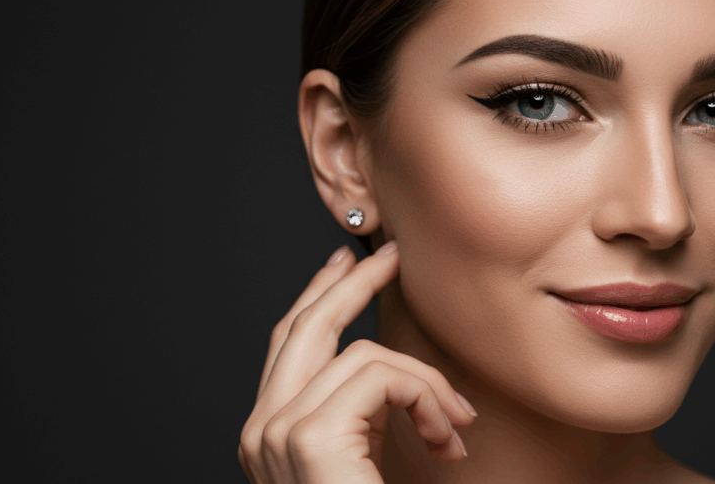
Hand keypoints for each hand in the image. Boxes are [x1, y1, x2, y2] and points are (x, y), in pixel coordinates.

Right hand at [238, 242, 476, 482]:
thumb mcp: (357, 458)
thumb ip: (356, 413)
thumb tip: (384, 369)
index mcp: (268, 431)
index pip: (288, 343)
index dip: (318, 294)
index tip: (347, 261)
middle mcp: (261, 429)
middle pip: (306, 327)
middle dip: (353, 284)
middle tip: (391, 257)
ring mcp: (279, 431)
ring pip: (362, 354)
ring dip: (425, 384)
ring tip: (453, 427)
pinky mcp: (312, 437)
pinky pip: (382, 377)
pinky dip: (425, 399)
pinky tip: (441, 439)